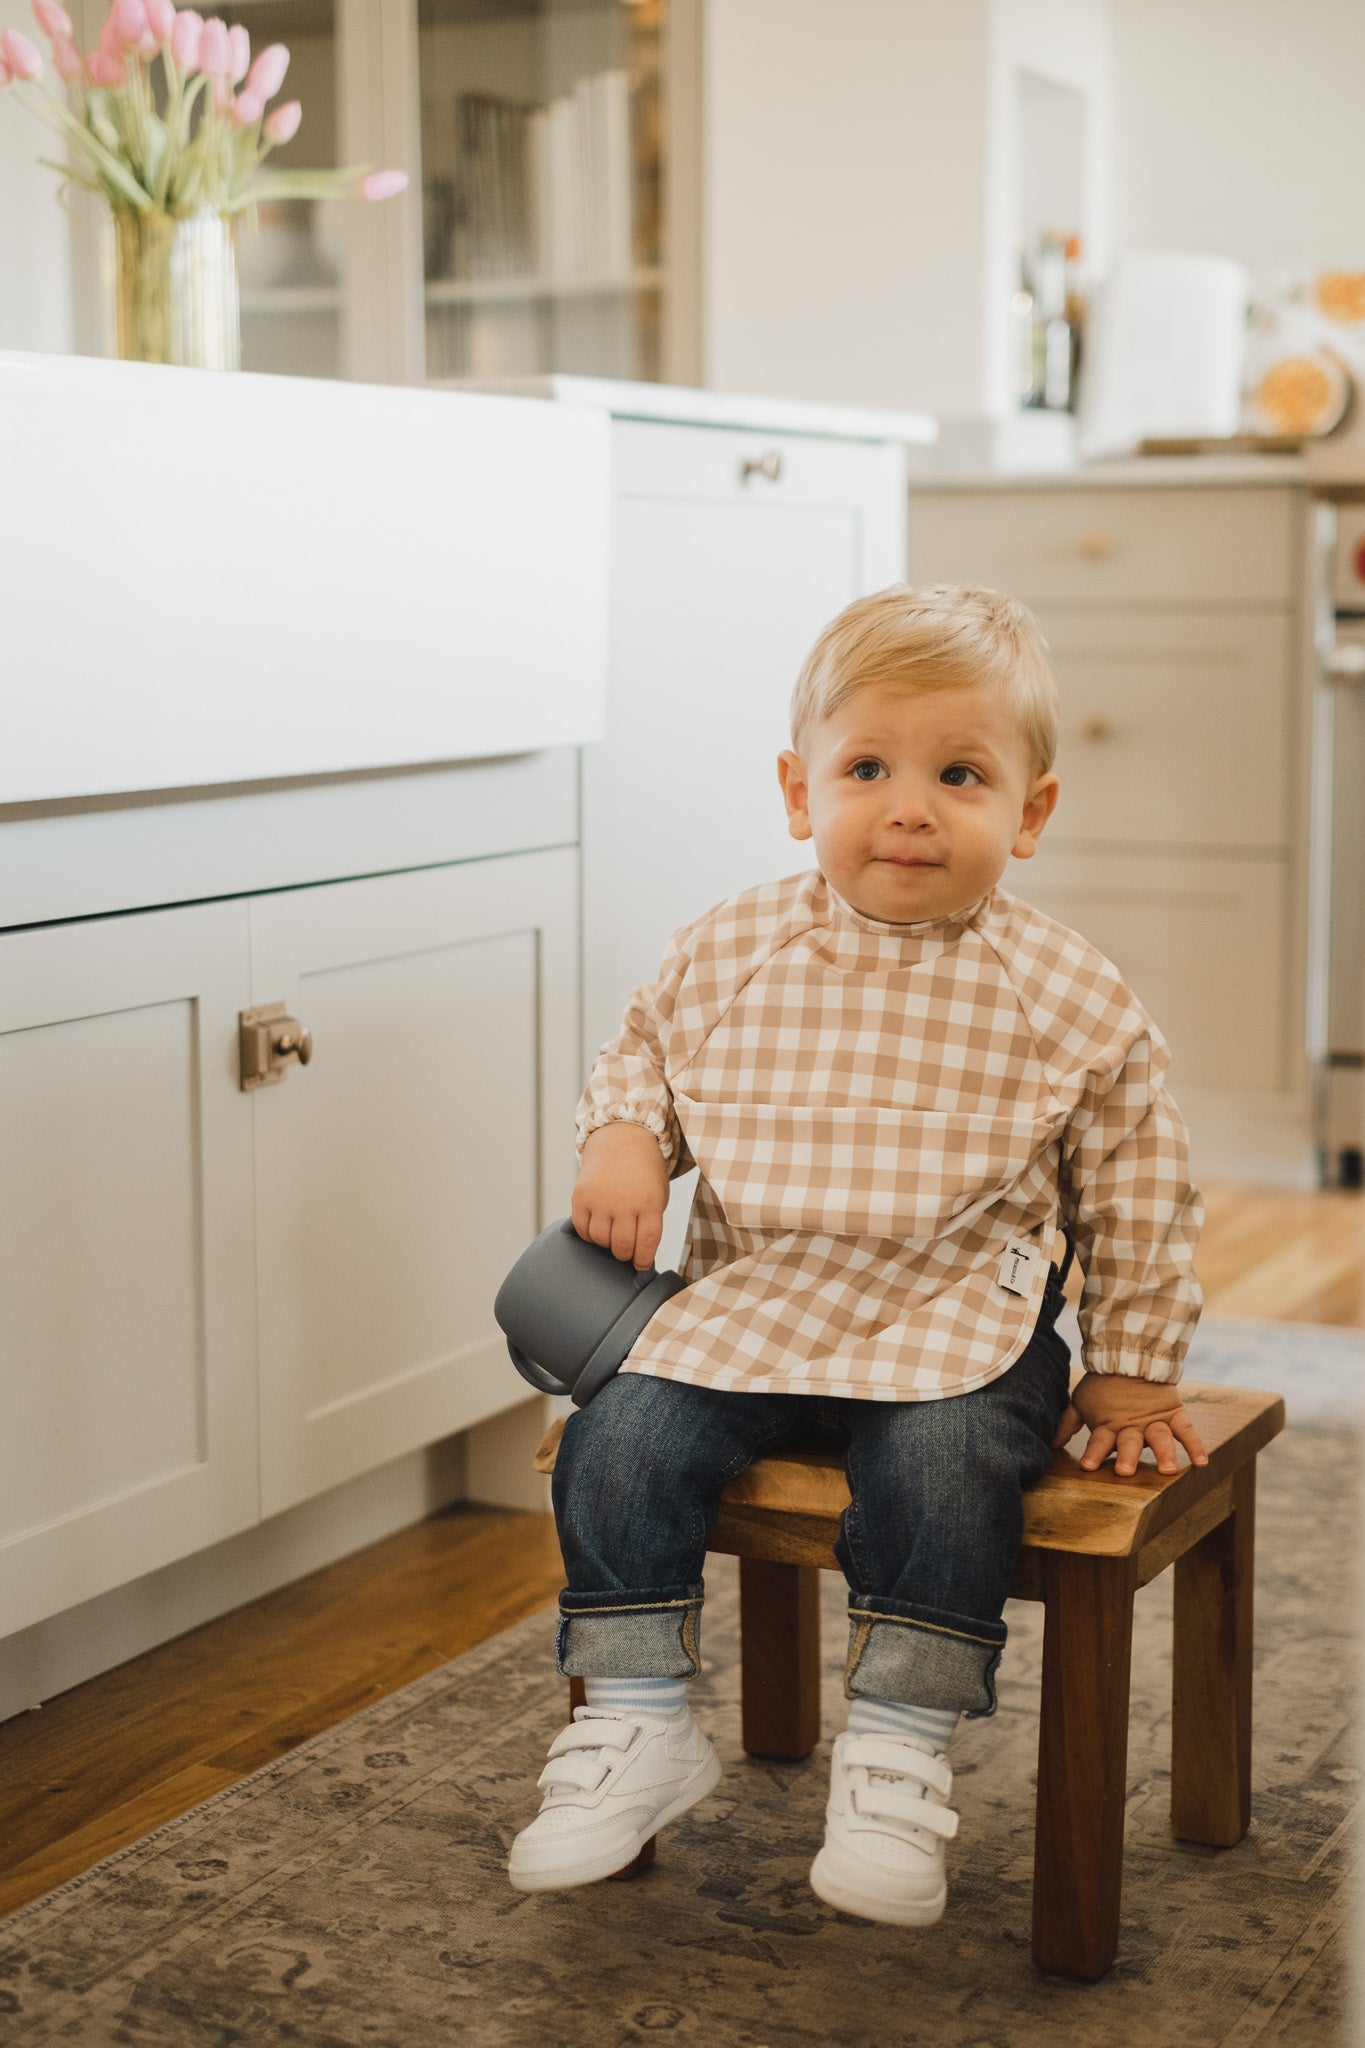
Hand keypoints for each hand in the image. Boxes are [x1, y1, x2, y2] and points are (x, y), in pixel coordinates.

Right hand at [572, 1123, 668, 1270]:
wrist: (622, 1139)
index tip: (641, 1265)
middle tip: (625, 1249)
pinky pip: (582, 1229)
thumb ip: (649, 1222)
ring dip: (606, 1243)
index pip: (646, 1244)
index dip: (643, 1261)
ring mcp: (600, 1199)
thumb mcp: (658, 1194)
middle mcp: (624, 1202)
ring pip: (600, 1241)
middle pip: (621, 1247)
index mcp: (649, 1203)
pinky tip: (597, 1224)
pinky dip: (589, 1233)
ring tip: (611, 1231)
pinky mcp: (581, 1196)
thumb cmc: (643, 1172)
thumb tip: (638, 1254)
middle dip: (624, 1254)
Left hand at [1053, 1371, 1209, 1476]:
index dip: (1093, 1452)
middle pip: (1130, 1442)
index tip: (1087, 1466)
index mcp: (1109, 1424)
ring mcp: (1155, 1420)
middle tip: (1125, 1470)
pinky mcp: (1174, 1413)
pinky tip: (1202, 1462)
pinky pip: (1187, 1430)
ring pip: (1160, 1438)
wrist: (1130, 1354)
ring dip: (1163, 1453)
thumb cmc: (1102, 1384)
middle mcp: (1133, 1425)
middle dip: (1127, 1456)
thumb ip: (1067, 1423)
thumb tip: (1050, 1444)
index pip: (1099, 1441)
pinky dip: (1196, 1444)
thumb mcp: (1080, 1401)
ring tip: (1167, 1469)